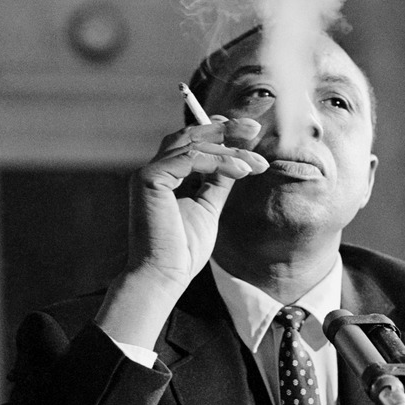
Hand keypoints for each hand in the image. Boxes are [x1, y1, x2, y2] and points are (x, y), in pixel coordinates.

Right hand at [95, 116, 266, 347]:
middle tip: (255, 128)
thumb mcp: (208, 208)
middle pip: (191, 134)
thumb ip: (217, 183)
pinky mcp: (149, 179)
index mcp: (166, 176)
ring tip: (255, 164)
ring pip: (194, 144)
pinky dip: (218, 161)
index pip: (192, 141)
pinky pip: (190, 158)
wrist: (164, 276)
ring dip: (230, 150)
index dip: (218, 131)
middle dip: (226, 130)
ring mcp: (149, 173)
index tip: (247, 131)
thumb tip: (236, 161)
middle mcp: (155, 170)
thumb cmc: (183, 250)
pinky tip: (241, 171)